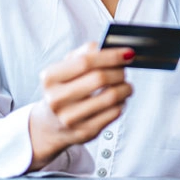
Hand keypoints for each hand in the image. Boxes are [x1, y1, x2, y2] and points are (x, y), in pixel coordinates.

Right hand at [28, 41, 133, 170]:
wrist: (51, 124)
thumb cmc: (64, 88)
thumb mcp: (67, 66)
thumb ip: (87, 52)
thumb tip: (113, 48)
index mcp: (50, 78)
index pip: (85, 61)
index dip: (111, 55)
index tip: (128, 53)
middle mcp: (56, 99)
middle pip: (99, 78)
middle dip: (119, 71)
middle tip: (124, 70)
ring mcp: (70, 118)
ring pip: (111, 96)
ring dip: (125, 87)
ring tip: (125, 85)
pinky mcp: (85, 132)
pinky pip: (114, 113)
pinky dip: (122, 102)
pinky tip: (118, 99)